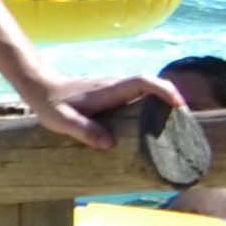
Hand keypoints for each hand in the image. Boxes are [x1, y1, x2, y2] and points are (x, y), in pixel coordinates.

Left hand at [10, 58, 180, 148]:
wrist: (38, 86)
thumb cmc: (50, 103)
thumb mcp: (62, 120)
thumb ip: (83, 130)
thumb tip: (109, 143)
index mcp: (109, 90)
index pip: (142, 82)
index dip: (163, 90)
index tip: (179, 105)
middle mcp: (116, 87)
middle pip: (152, 87)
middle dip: (173, 100)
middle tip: (187, 125)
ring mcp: (115, 91)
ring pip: (146, 93)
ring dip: (163, 106)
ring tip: (175, 131)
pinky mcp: (112, 97)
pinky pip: (138, 100)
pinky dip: (150, 110)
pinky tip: (152, 130)